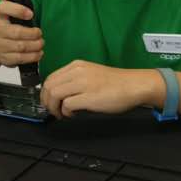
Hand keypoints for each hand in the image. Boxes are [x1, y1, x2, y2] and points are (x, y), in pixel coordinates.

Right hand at [0, 0, 42, 68]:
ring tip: (41, 43)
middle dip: (33, 34)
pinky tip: (38, 53)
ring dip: (35, 45)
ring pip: (21, 47)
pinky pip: (21, 59)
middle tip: (40, 33)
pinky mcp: (5, 58)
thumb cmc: (3, 26)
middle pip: (16, 32)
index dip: (18, 10)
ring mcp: (0, 45)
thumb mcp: (3, 11)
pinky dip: (33, 56)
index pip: (4, 8)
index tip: (31, 13)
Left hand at [41, 61, 157, 117]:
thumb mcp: (90, 75)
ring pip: (54, 94)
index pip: (50, 78)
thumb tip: (60, 95)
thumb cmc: (115, 83)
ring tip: (62, 114)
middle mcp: (77, 72)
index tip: (49, 102)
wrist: (134, 85)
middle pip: (48, 86)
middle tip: (53, 111)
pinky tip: (73, 114)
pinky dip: (66, 112)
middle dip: (46, 101)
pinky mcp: (89, 96)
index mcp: (76, 66)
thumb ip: (74, 81)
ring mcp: (83, 83)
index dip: (46, 93)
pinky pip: (67, 105)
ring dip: (54, 107)